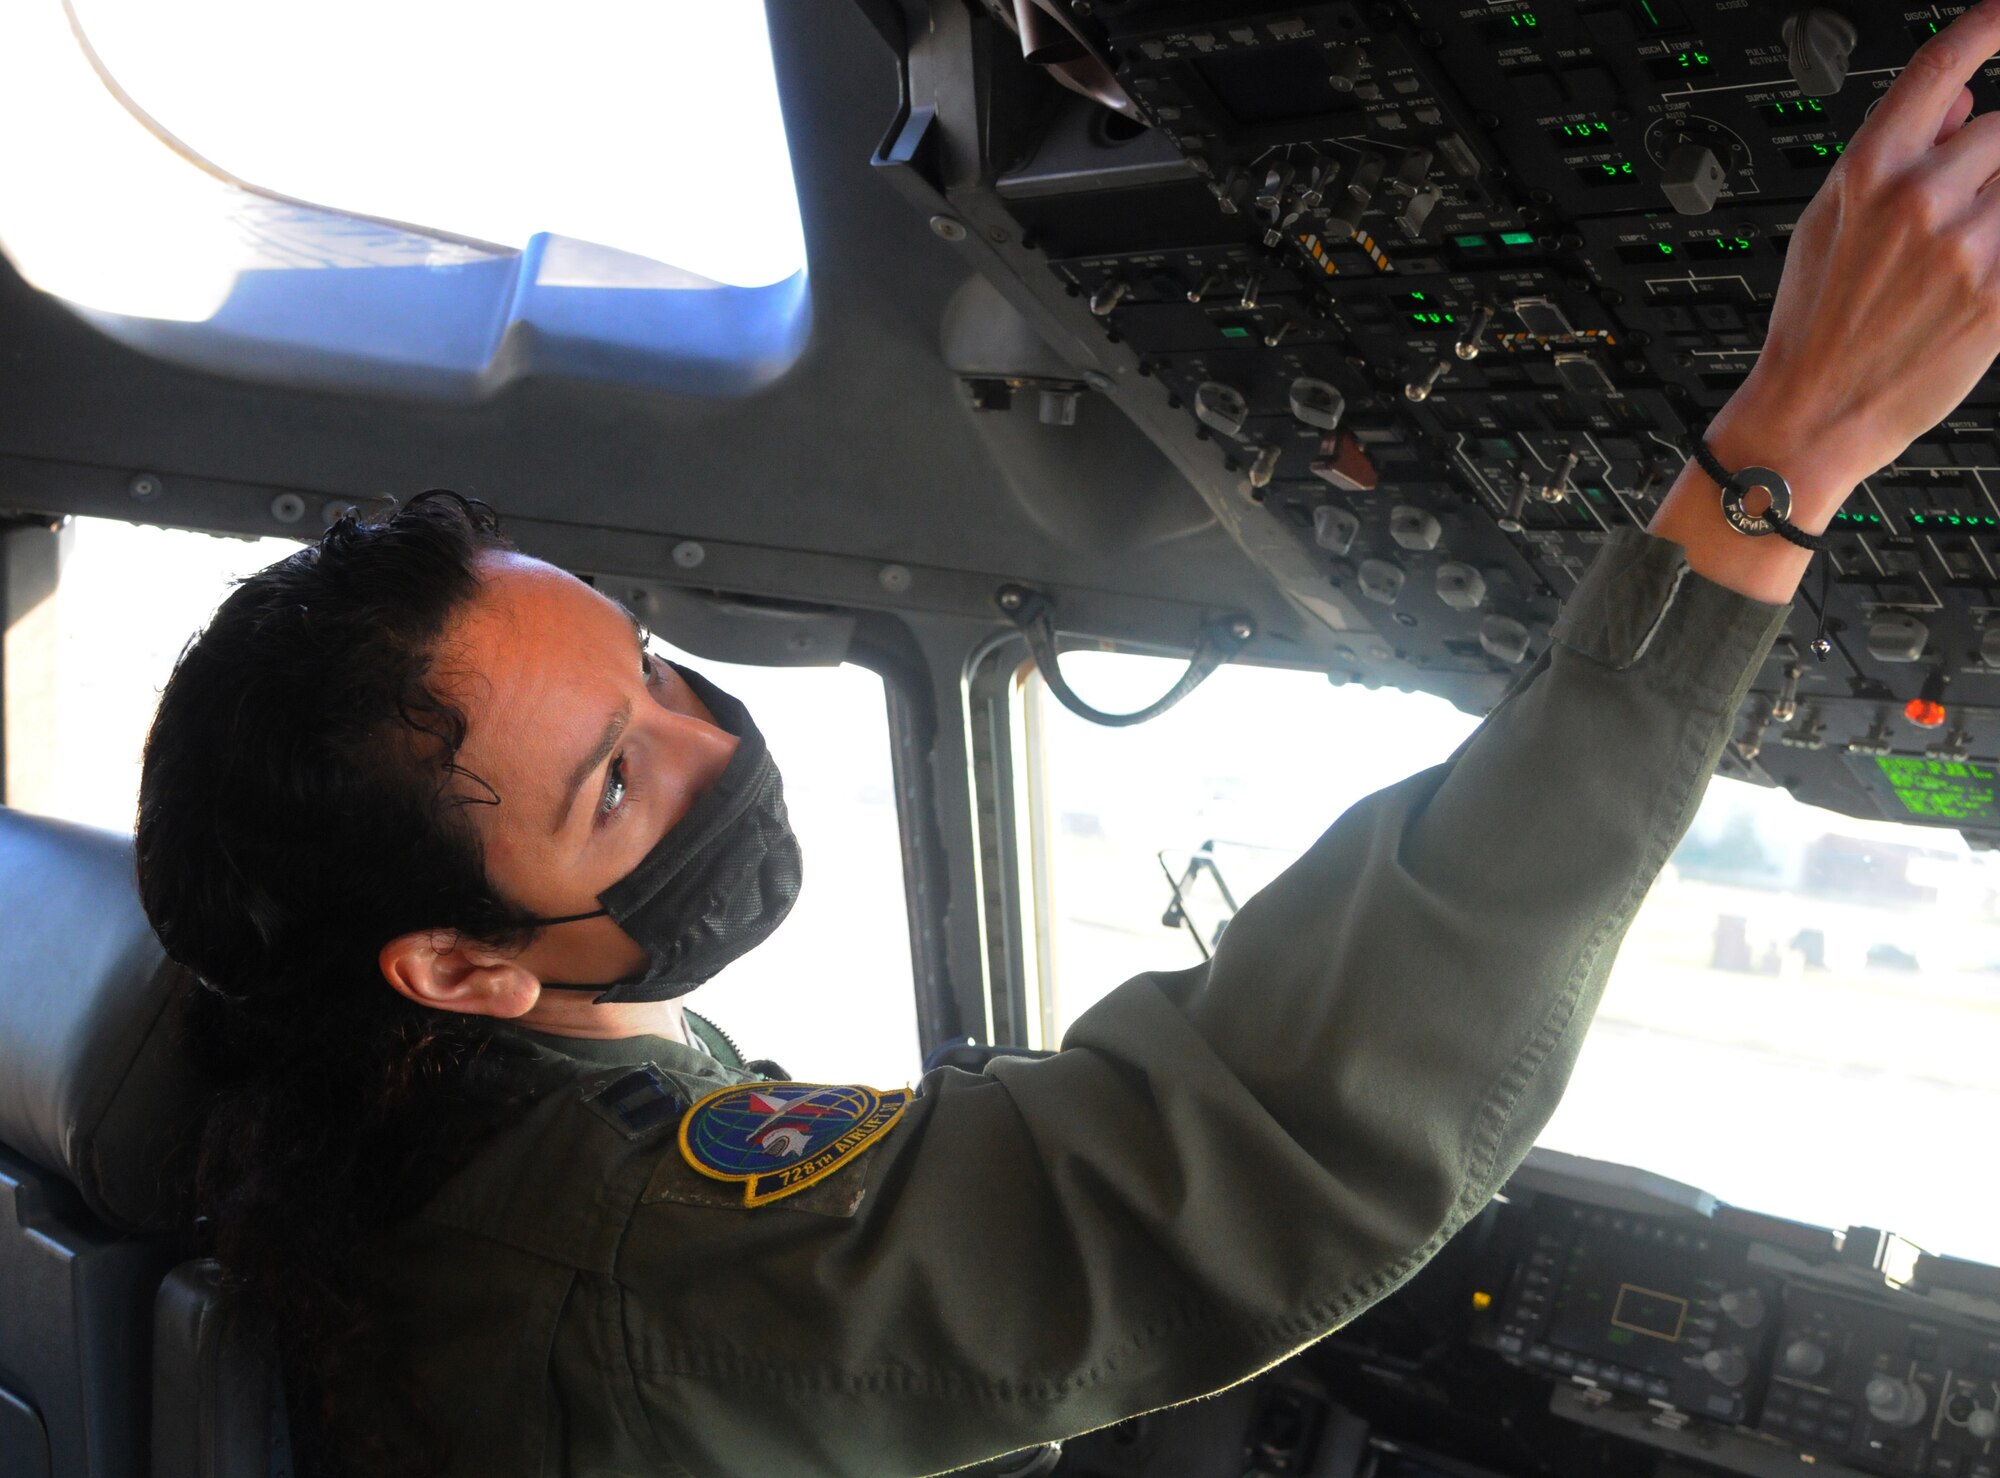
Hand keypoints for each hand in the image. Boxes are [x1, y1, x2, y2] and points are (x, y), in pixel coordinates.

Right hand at [1728, 0, 1999, 497]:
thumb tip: (1961, 99)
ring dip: (1999, 208)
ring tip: (1963, 250)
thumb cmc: (1812, 325)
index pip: (1942, 67)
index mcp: (1867, 172)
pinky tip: (1972, 274)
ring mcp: (1966, 246)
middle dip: (1993, 160)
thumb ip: (1892, 155)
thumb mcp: (1825, 224)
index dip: (1987, 27)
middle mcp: (1920, 199)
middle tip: (1965, 206)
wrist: (1812, 414)